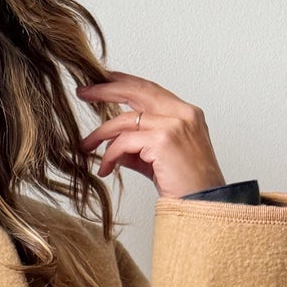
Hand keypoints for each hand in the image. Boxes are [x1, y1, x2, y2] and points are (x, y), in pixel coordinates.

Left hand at [79, 70, 225, 197]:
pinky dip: (109, 155)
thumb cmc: (187, 187)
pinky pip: (124, 142)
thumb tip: (112, 145)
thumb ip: (138, 148)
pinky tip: (104, 168)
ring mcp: (174, 125)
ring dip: (100, 133)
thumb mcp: (160, 160)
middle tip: (83, 91)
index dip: (125, 82)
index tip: (104, 79)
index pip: (151, 90)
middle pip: (137, 90)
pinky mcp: (163, 141)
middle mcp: (183, 113)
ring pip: (126, 120)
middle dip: (106, 89)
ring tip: (86, 145)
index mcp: (186, 114)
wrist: (203, 206)